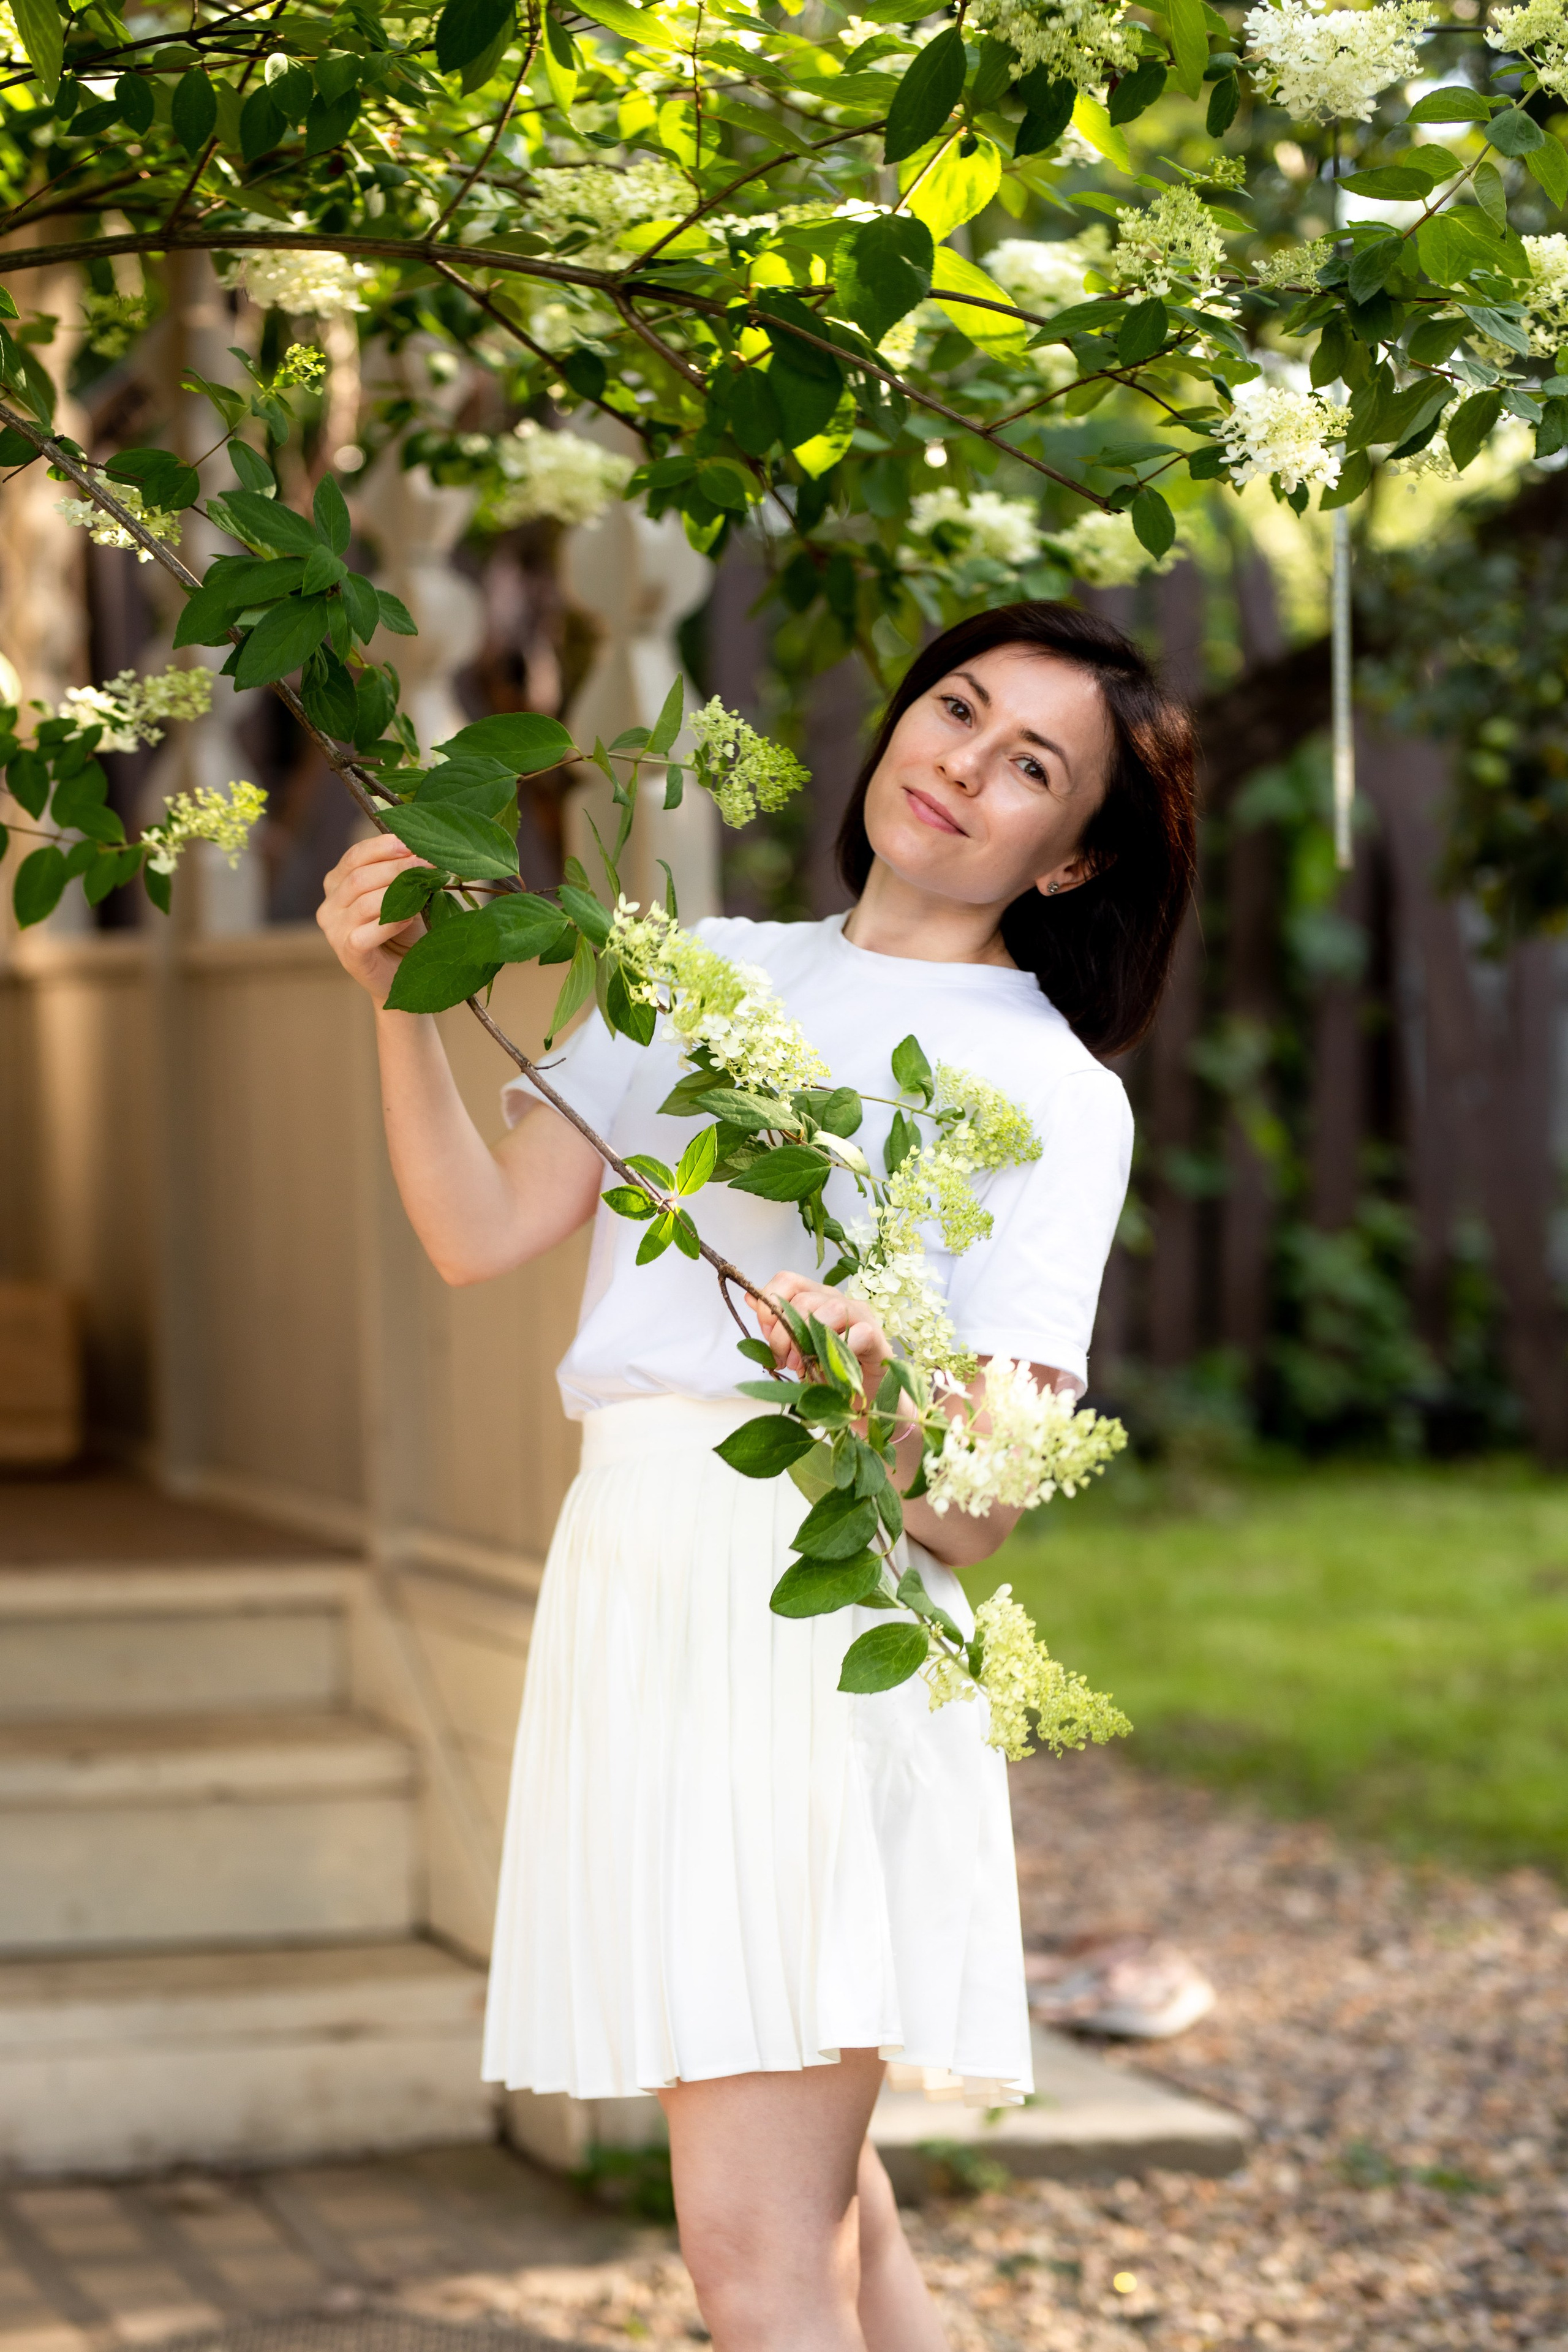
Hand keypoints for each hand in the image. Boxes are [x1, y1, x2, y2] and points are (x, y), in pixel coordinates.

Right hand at [317, 833, 427, 1006]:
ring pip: (364, 902)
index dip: (382, 847)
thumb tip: (422, 851)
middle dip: (397, 868)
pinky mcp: (347, 953)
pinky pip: (367, 932)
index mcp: (338, 884)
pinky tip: (410, 917)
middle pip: (359, 877)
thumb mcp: (405, 896)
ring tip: (425, 888)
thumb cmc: (404, 932)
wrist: (406, 976)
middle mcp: (330, 905)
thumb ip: (404, 876)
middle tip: (427, 865)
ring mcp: (334, 930)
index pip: (354, 856)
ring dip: (399, 892)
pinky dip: (391, 923)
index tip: (411, 843)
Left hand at [754, 1269, 894, 1405]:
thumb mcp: (795, 1346)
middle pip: (802, 1300)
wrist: (862, 1394)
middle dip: (784, 1334)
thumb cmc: (827, 1367)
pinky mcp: (877, 1336)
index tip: (766, 1333)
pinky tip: (829, 1367)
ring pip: (829, 1310)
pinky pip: (858, 1334)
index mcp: (815, 1297)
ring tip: (802, 1366)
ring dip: (808, 1342)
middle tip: (783, 1360)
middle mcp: (836, 1299)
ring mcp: (859, 1315)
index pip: (787, 1280)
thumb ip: (777, 1324)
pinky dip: (839, 1351)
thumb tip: (749, 1297)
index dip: (769, 1305)